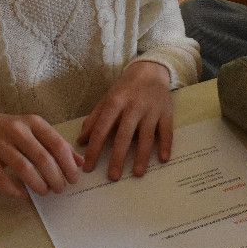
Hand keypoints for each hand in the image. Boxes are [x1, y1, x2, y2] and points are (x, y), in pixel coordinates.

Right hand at [0, 112, 82, 198]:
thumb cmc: (8, 130)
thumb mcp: (33, 130)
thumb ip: (55, 144)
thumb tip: (80, 162)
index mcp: (33, 122)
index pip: (57, 144)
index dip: (68, 164)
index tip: (74, 179)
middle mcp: (17, 130)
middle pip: (43, 158)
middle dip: (56, 177)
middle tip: (60, 189)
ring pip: (24, 168)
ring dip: (39, 184)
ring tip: (45, 192)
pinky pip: (2, 179)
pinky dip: (16, 191)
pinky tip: (24, 195)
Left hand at [77, 60, 173, 180]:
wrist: (151, 70)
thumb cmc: (125, 89)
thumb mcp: (107, 100)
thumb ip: (94, 120)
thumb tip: (80, 141)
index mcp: (115, 103)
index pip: (102, 129)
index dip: (94, 149)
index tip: (89, 167)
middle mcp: (133, 107)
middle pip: (124, 135)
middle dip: (117, 157)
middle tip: (112, 177)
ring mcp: (151, 110)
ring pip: (146, 136)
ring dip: (141, 156)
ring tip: (136, 173)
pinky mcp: (166, 112)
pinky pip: (166, 131)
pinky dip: (165, 145)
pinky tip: (162, 159)